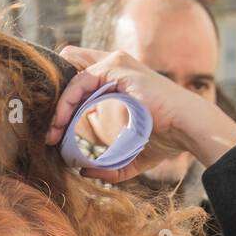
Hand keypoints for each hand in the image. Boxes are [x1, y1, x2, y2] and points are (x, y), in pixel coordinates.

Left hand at [44, 46, 235, 183]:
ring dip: (58, 108)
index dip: (64, 97)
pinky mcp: (117, 67)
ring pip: (73, 79)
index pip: (81, 78)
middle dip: (56, 100)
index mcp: (118, 82)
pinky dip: (67, 102)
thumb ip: (110, 163)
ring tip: (53, 134)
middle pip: (71, 73)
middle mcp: (114, 67)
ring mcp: (116, 64)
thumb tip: (84, 171)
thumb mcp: (132, 152)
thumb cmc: (166, 138)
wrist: (186, 129)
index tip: (55, 128)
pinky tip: (61, 123)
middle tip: (50, 132)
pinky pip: (81, 81)